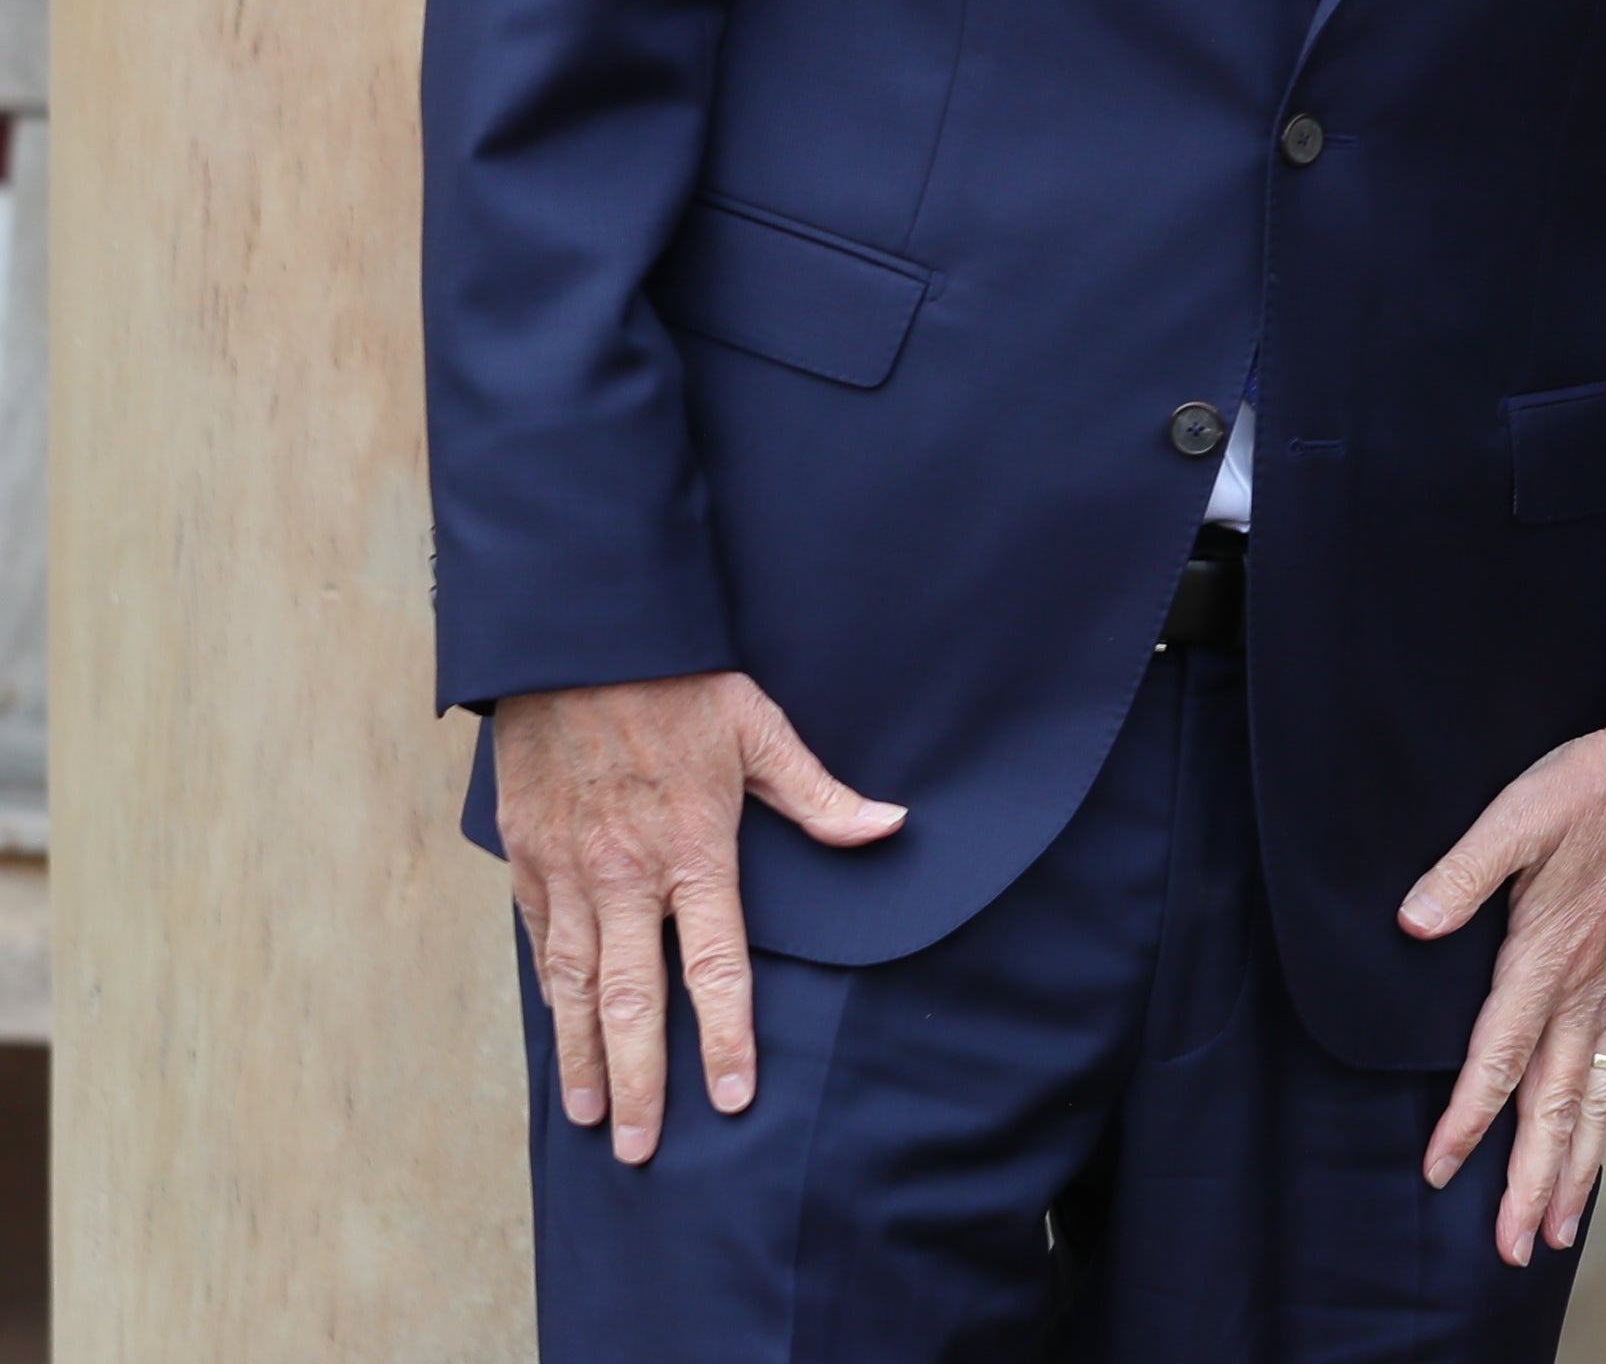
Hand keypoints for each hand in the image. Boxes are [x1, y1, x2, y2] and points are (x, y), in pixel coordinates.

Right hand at [493, 671, 905, 1165]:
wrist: (577, 644)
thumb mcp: (761, 728)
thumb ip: (820, 795)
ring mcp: (571, 872)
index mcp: (694, 849)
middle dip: (639, 1081)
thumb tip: (891, 825)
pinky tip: (558, 1036)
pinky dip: (549, 997)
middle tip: (641, 1147)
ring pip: (576, 988)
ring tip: (591, 1117)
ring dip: (583, 1058)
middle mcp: (627, 874)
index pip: (715, 966)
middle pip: (633, 1001)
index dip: (727, 1038)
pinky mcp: (529, 860)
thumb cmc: (678, 683)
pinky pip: (542, 943)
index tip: (731, 1099)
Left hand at [1401, 664, 1605, 1264]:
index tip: (1439, 1169)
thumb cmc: (1599, 783)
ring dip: (1574, 1169)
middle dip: (1532, 1181)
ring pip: (1594, 1100)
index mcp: (1551, 953)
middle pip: (1555, 1104)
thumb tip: (1412, 923)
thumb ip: (1465, 871)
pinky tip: (1593, 1148)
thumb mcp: (1520, 812)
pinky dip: (1605, 1121)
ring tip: (1558, 1230)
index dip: (1467, 1118)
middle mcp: (1589, 987)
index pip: (1500, 1057)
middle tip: (1516, 1247)